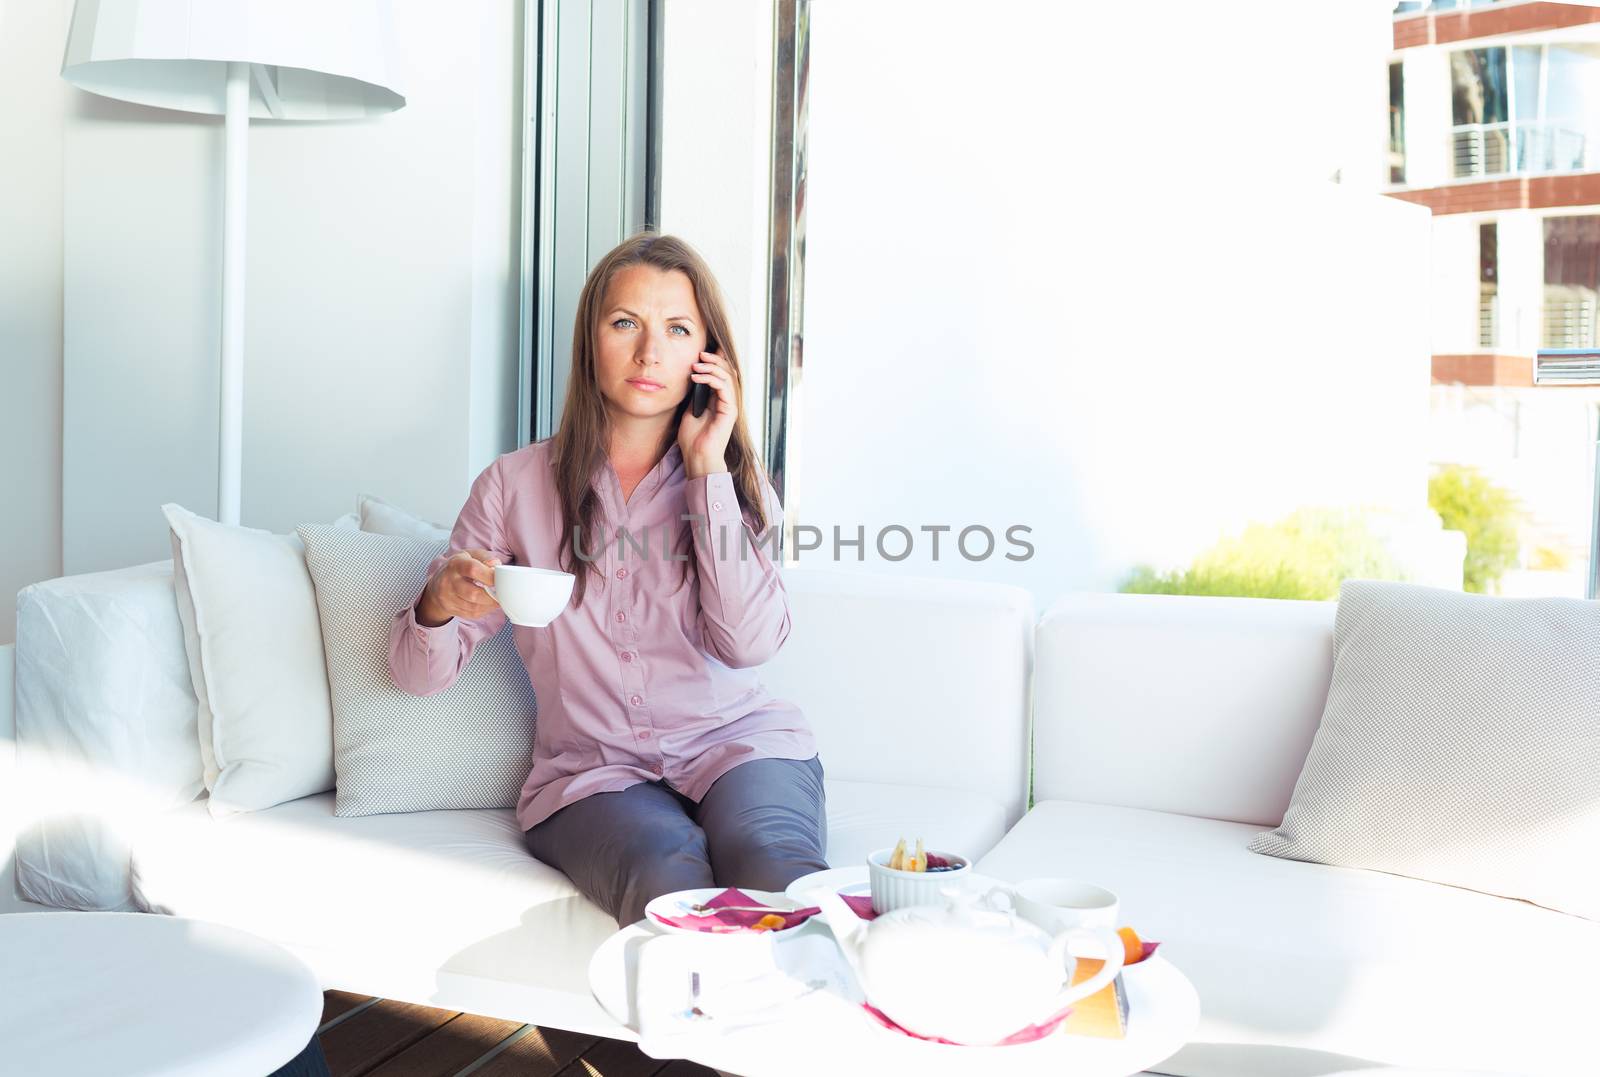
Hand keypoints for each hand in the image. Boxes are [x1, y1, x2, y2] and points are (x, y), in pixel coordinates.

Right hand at [417, 549, 502, 625]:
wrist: (437, 584)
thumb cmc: (459, 567)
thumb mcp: (470, 555)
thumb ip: (485, 558)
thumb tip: (495, 565)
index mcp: (455, 564)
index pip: (473, 569)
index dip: (490, 575)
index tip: (499, 578)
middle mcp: (448, 581)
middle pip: (473, 593)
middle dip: (492, 595)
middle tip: (500, 591)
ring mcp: (448, 598)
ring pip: (474, 607)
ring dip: (490, 604)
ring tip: (495, 597)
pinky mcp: (451, 609)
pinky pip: (472, 614)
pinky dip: (484, 609)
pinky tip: (487, 603)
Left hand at [679, 350, 736, 476]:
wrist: (696, 456)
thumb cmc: (692, 438)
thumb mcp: (690, 409)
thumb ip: (695, 395)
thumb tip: (692, 376)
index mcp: (720, 400)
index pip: (722, 374)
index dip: (717, 360)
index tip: (703, 350)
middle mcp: (728, 401)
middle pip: (728, 372)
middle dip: (715, 360)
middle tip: (701, 354)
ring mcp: (730, 406)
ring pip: (728, 377)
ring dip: (712, 367)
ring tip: (696, 365)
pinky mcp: (730, 411)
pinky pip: (724, 388)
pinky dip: (711, 379)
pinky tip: (697, 377)